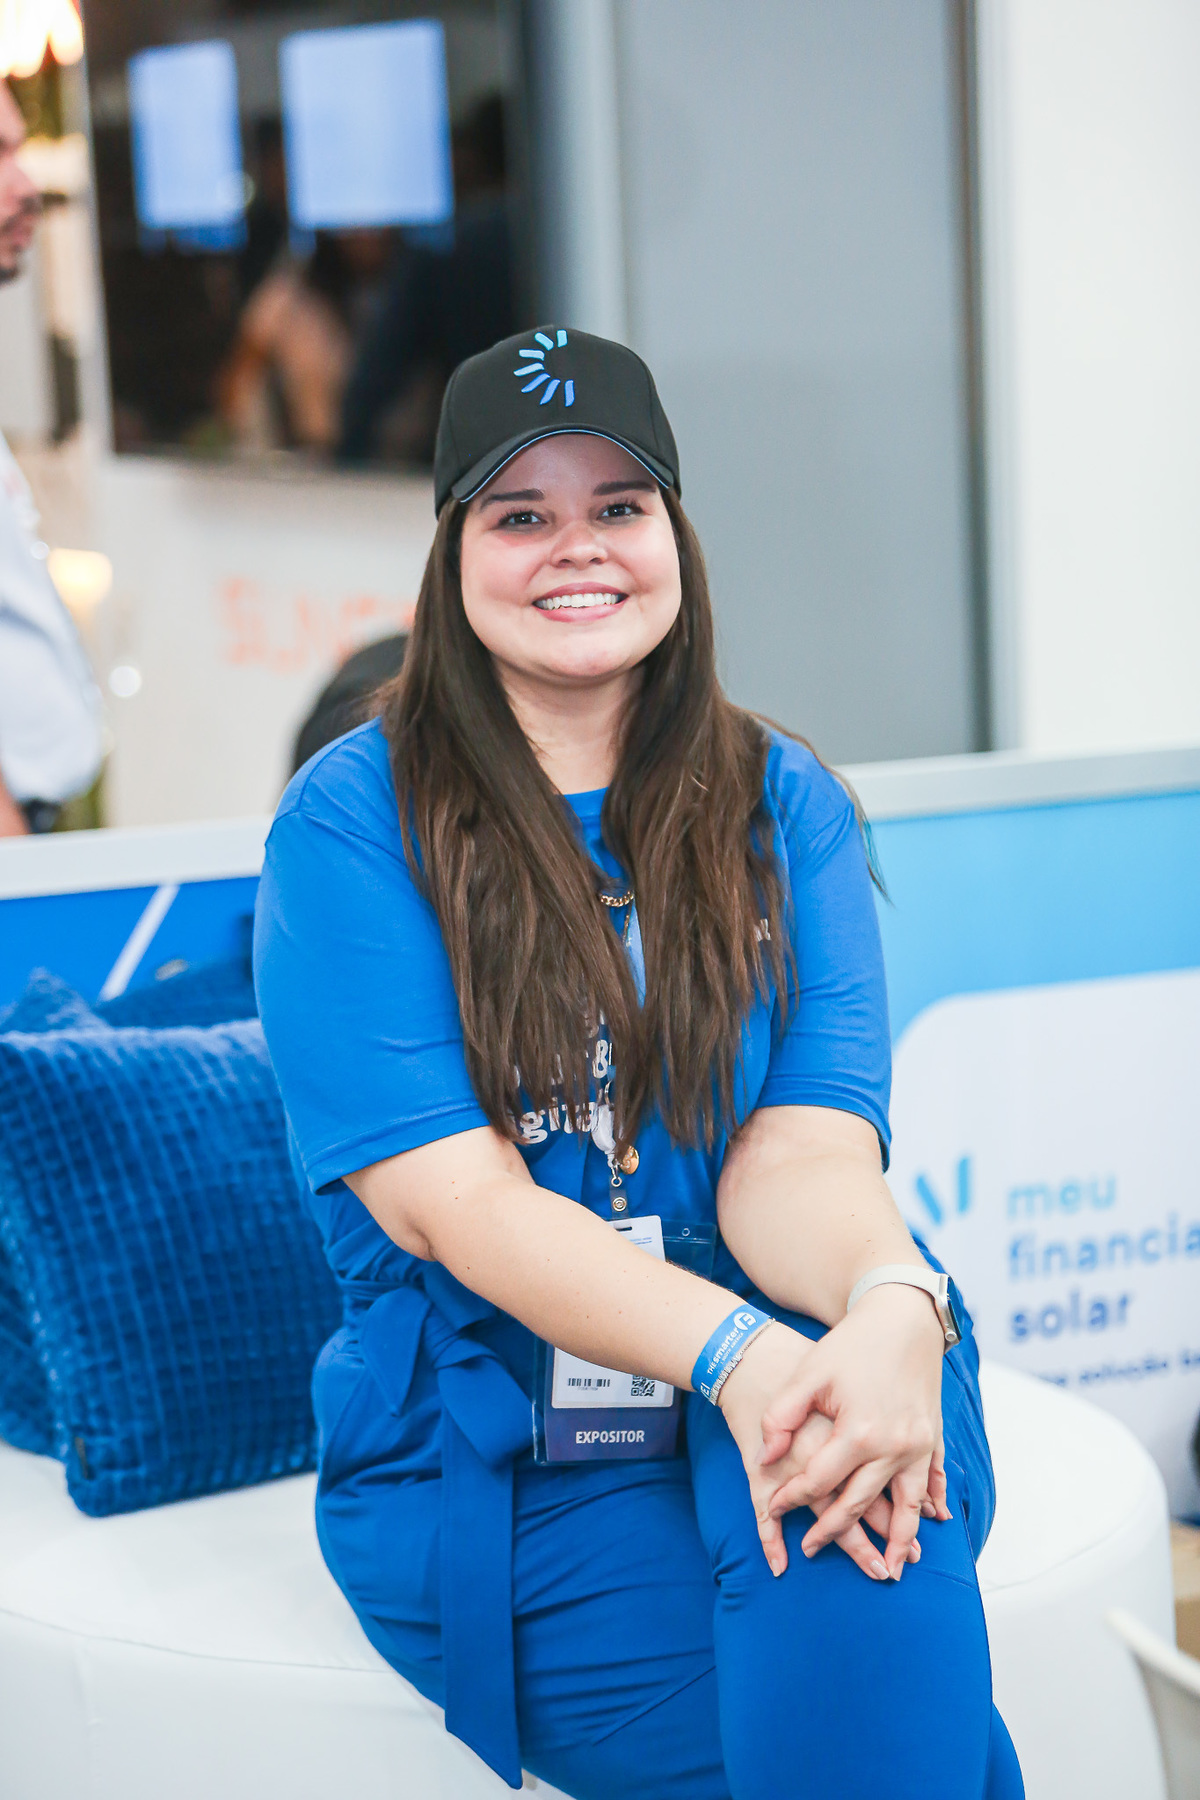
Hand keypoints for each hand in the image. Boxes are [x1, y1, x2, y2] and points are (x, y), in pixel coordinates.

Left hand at [715, 1323, 929, 1579]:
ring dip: (900, 1538)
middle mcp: (894, 1446)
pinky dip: (931, 1504)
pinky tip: (932, 1521)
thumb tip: (765, 1459)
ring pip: (908, 1504)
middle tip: (813, 1548)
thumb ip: (782, 1418)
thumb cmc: (850, 1344)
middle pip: (860, 1502)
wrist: (902, 1315)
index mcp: (859, 1433)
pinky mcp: (933, 1434)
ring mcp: (918, 1443)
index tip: (774, 1508)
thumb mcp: (808, 1374)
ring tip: (892, 1569)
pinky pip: (933, 1479)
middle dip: (836, 1530)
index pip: (819, 1482)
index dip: (792, 1497)